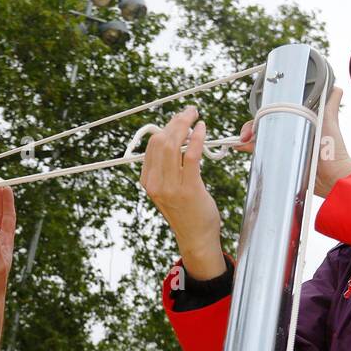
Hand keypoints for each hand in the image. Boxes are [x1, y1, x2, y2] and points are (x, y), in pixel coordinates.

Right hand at [139, 105, 225, 279]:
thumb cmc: (186, 211)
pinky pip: (191, 155)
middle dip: (176, 122)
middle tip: (190, 112)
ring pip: (173, 145)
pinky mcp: (189, 188)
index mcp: (148, 182)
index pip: (152, 146)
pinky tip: (202, 129)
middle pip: (161, 142)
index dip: (166, 127)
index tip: (180, 119)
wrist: (196, 237)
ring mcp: (171, 187)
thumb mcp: (168, 189)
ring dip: (185, 125)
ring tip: (195, 117)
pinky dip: (197, 138)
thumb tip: (175, 138)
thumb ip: (166, 168)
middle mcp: (156, 184)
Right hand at [235, 86, 350, 197]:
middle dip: (251, 127)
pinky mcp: (280, 163)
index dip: (264, 113)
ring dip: (247, 138)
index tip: (256, 116)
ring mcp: (284, 150)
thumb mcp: (329, 121)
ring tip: (241, 142)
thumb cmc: (333, 150)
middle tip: (246, 134)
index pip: (276, 113)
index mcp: (299, 123)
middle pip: (265, 126)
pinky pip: (262, 155)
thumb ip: (330, 105)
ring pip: (261, 140)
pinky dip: (249, 150)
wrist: (332, 178)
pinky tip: (239, 147)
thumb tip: (337, 86)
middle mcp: (290, 135)